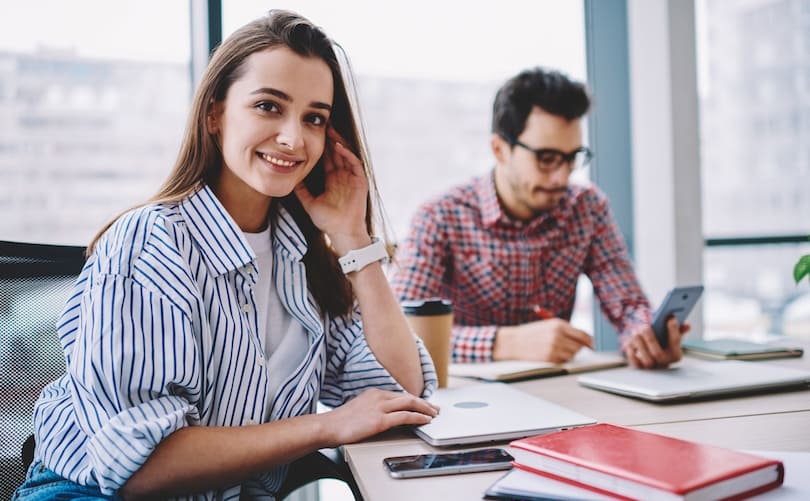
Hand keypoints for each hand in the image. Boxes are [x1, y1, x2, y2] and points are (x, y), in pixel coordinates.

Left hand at [294, 127, 369, 252]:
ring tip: (330, 129)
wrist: (341, 232)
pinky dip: (347, 154)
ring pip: (345, 154)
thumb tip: (290, 179)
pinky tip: (339, 146)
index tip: (311, 134)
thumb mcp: (309, 203)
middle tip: (321, 124)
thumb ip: (301, 191)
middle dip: (329, 138)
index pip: (326, 158)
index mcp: (332, 179)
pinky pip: (354, 163)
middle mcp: (342, 176)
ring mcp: (351, 178)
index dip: (320, 146)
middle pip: (336, 152)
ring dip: (338, 142)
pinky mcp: (359, 181)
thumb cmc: (327, 221)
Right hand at [320, 389, 438, 446]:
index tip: (423, 404)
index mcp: (374, 393)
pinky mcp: (380, 421)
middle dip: (424, 403)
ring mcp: (380, 408)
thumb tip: (386, 416)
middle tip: (434, 408)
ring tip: (434, 415)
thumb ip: (374, 408)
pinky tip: (425, 421)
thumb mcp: (360, 408)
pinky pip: (405, 417)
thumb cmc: (340, 422)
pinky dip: (418, 418)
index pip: (400, 395)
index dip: (414, 400)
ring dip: (425, 409)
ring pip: (410, 404)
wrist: (328, 427)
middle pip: (408, 397)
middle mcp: (379, 397)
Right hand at [493, 319, 593, 362]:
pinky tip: (552, 354)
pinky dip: (561, 359)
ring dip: (569, 354)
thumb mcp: (548, 325)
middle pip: (579, 346)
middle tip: (570, 347)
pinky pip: (564, 361)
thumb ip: (566, 330)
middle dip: (577, 347)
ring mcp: (555, 347)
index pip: (583, 334)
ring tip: (557, 349)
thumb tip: (584, 339)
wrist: (513, 342)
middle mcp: (559, 335)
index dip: (589, 340)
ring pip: (572, 354)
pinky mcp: (550, 358)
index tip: (590, 344)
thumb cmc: (530, 333)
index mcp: (559, 324)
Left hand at [622, 317, 690, 368]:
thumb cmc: (662, 343)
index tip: (670, 318)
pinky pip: (634, 362)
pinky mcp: (639, 368)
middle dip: (651, 339)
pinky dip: (631, 351)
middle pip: (658, 353)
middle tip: (645, 326)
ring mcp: (652, 367)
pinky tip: (629, 342)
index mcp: (676, 354)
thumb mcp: (670, 337)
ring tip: (635, 332)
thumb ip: (678, 330)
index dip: (674, 330)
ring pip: (646, 358)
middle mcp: (665, 363)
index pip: (676, 342)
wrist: (651, 358)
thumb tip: (687, 325)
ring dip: (639, 343)